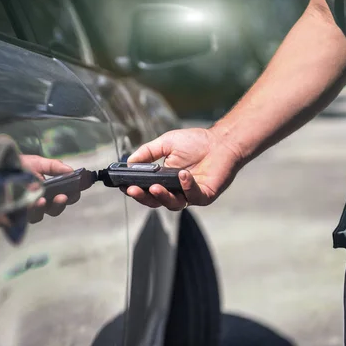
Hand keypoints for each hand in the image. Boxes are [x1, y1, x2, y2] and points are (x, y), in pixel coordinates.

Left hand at [20, 155, 78, 222]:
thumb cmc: (18, 166)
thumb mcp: (37, 163)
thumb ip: (54, 167)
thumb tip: (71, 171)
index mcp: (50, 193)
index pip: (66, 198)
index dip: (72, 196)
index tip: (74, 191)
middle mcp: (40, 204)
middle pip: (54, 211)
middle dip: (59, 205)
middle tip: (61, 197)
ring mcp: (26, 212)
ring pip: (36, 216)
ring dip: (40, 209)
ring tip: (40, 200)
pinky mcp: (11, 216)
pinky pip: (18, 219)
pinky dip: (23, 211)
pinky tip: (24, 203)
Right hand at [125, 127, 243, 209]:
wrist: (222, 141)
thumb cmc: (196, 142)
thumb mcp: (165, 143)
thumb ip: (147, 152)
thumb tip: (129, 161)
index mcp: (164, 180)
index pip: (146, 190)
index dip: (135, 190)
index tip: (123, 185)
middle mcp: (176, 191)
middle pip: (156, 201)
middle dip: (143, 197)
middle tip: (133, 189)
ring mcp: (190, 195)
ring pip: (173, 204)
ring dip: (162, 196)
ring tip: (154, 187)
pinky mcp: (205, 195)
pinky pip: (193, 196)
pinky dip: (187, 186)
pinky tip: (183, 175)